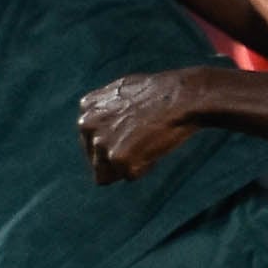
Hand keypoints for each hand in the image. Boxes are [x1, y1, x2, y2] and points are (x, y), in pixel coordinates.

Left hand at [77, 70, 207, 182]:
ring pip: (109, 173)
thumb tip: (103, 129)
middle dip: (117, 158)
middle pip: (96, 160)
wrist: (181, 97)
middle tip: (141, 140)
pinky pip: (130, 176)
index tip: (132, 133)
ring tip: (147, 142)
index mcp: (87, 108)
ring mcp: (101, 142)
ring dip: (129, 165)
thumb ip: (107, 110)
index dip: (115, 143)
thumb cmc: (160, 93)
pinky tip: (154, 147)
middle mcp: (87, 125)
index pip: (90, 141)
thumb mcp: (123, 91)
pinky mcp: (118, 158)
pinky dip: (144, 167)